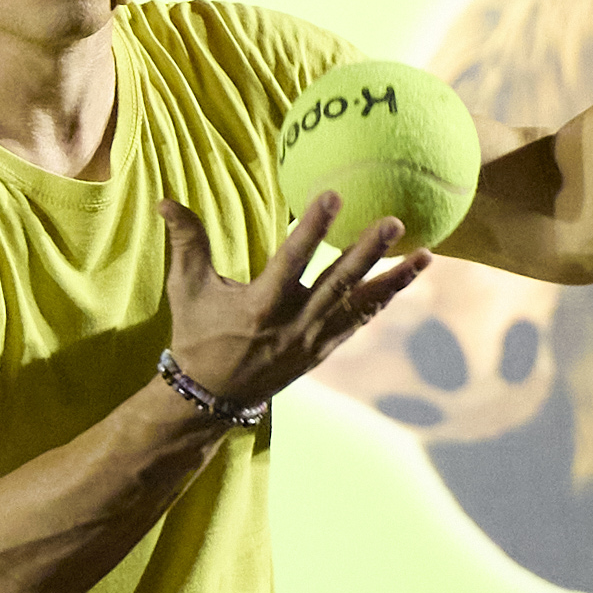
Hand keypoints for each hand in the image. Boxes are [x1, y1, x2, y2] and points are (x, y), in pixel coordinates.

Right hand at [159, 192, 431, 407]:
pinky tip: (408, 276)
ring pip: (360, 305)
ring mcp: (313, 340)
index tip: (332, 195)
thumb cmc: (197, 335)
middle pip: (338, 284)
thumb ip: (185, 241)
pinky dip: (385, 298)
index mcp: (261, 306)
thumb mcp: (186, 288)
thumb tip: (166, 200)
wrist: (213, 397)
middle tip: (395, 221)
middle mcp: (294, 325)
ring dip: (393, 280)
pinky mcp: (324, 349)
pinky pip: (361, 320)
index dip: (312, 228)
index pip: (292, 260)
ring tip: (426, 254)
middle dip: (368, 252)